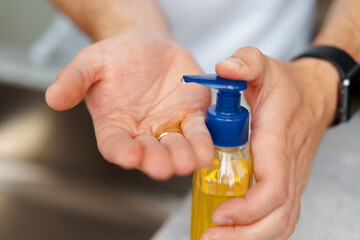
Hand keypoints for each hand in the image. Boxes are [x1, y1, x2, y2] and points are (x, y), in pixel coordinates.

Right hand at [45, 29, 212, 179]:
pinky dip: (202, 140)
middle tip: (163, 167)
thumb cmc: (115, 57)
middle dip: (157, 160)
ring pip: (175, 145)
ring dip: (183, 156)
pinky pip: (197, 129)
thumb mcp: (90, 63)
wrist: (146, 46)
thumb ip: (73, 80)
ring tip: (189, 163)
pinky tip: (206, 150)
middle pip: (148, 152)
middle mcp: (142, 132)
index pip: (115, 145)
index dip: (121, 152)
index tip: (128, 156)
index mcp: (114, 125)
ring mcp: (167, 125)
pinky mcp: (189, 114)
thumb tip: (54, 97)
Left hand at [201, 47, 338, 239]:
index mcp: (278, 143)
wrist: (313, 95)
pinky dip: (259, 231)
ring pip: (282, 223)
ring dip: (251, 238)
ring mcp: (291, 179)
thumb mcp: (264, 67)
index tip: (221, 214)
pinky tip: (236, 234)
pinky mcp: (287, 184)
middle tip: (211, 239)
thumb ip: (247, 62)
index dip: (249, 207)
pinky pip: (279, 216)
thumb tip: (226, 69)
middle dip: (246, 235)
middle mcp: (288, 168)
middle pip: (278, 216)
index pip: (273, 187)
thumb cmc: (286, 87)